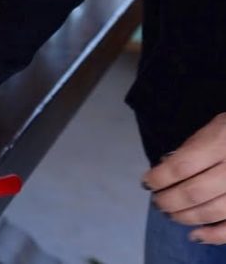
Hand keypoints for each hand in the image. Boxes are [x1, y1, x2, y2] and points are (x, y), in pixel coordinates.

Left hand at [145, 113, 225, 243]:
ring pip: (212, 212)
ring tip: (170, 214)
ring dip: (185, 217)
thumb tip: (163, 169)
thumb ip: (191, 150)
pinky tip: (195, 235)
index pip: (182, 166)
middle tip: (158, 202)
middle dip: (169, 200)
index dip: (159, 178)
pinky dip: (213, 236)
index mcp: (221, 143)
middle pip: (194, 193)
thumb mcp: (213, 129)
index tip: (147, 183)